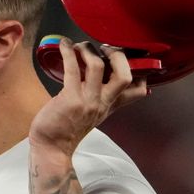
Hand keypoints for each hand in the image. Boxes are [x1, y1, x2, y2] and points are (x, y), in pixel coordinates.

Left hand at [29, 38, 148, 156]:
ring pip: (98, 66)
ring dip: (89, 49)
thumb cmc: (67, 129)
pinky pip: (72, 69)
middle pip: (125, 75)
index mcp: (110, 106)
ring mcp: (88, 101)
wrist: (52, 148)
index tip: (129, 58)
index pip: (139, 91)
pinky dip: (68, 52)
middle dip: (117, 54)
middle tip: (105, 47)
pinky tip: (64, 45)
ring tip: (80, 46)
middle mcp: (103, 103)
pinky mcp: (71, 99)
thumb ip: (99, 98)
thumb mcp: (92, 115)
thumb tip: (98, 78)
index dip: (140, 72)